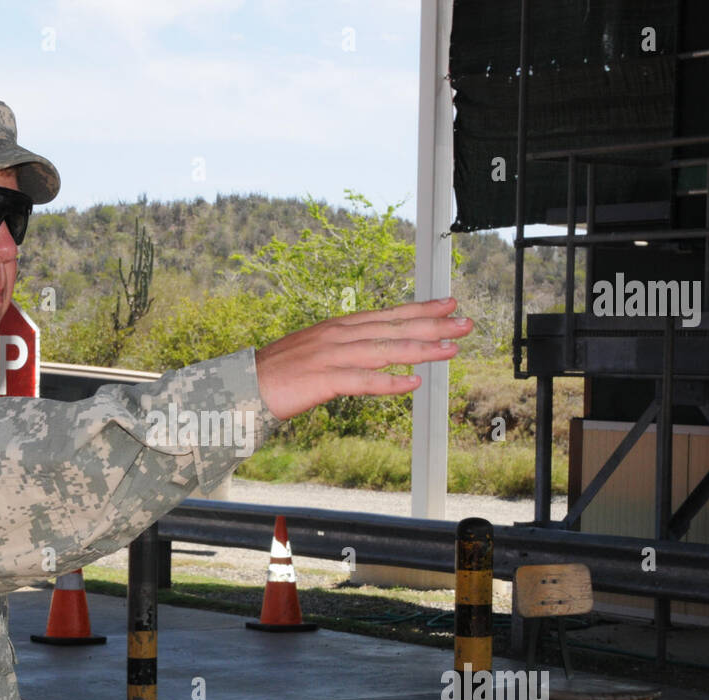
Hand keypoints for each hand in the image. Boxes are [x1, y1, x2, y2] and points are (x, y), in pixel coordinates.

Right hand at [254, 298, 472, 419]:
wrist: (242, 386)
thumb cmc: (279, 374)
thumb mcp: (316, 353)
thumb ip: (346, 351)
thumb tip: (374, 355)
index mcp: (338, 327)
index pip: (387, 314)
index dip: (420, 309)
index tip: (448, 304)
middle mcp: (338, 335)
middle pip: (393, 327)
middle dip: (433, 325)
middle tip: (465, 322)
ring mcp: (330, 356)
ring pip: (385, 350)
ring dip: (421, 350)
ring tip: (451, 349)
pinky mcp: (322, 380)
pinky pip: (362, 381)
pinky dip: (389, 381)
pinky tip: (413, 383)